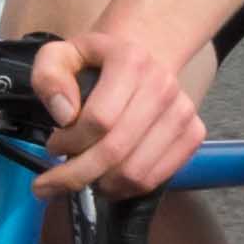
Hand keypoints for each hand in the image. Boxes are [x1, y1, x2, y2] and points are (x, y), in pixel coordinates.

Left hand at [30, 14, 206, 199]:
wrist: (141, 57)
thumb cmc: (95, 63)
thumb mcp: (60, 55)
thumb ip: (49, 76)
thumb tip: (65, 115)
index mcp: (131, 60)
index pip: (99, 119)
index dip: (69, 142)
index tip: (53, 145)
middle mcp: (163, 84)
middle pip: (116, 150)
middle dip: (77, 175)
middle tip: (53, 182)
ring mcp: (182, 111)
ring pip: (136, 172)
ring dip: (101, 184)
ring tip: (83, 176)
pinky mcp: (193, 133)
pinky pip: (156, 178)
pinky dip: (126, 189)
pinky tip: (107, 180)